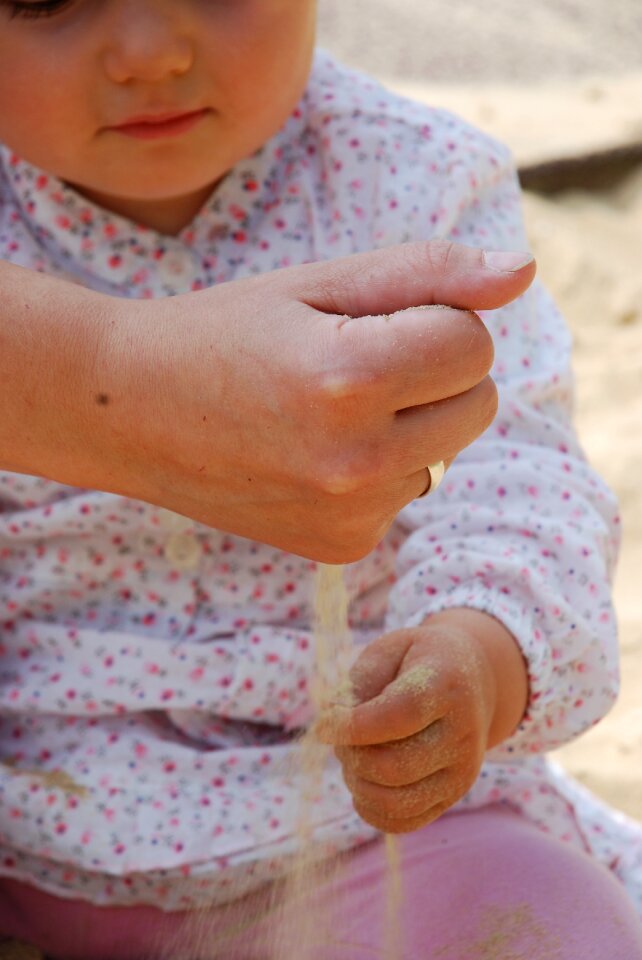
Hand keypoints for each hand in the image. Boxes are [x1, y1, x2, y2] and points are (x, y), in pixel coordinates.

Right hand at [114, 242, 534, 559]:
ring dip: (407, 424)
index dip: (432, 320)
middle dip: (434, 372)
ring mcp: (349, 516)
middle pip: (478, 403)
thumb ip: (429, 273)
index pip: (475, 344)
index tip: (372, 322)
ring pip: (444, 451)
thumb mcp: (319, 284)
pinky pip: (406, 493)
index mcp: (349, 380)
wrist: (131, 412)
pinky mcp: (342, 547)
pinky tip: (311, 454)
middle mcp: (356, 464)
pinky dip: (379, 470)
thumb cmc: (224, 332)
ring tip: (321, 410)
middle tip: (351, 362)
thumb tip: (522, 273)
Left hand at [315, 609, 528, 832]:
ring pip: (397, 802)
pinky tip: (363, 781)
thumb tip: (331, 728)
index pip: (399, 716)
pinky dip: (372, 810)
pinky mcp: (453, 795)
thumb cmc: (418, 660)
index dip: (353, 726)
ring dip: (358, 784)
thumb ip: (359, 683)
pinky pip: (404, 821)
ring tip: (353, 756)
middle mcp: (462, 733)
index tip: (324, 725)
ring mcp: (462, 770)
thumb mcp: (389, 649)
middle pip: (394, 766)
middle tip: (340, 736)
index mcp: (446, 686)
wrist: (474, 679)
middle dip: (352, 756)